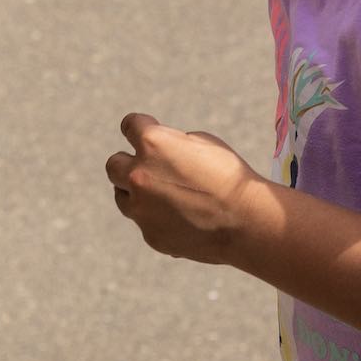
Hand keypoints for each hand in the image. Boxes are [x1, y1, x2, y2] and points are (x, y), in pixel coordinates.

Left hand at [105, 113, 267, 265]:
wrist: (247, 222)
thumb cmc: (230, 177)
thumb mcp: (203, 143)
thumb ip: (172, 144)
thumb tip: (160, 151)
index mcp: (152, 144)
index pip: (129, 125)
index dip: (139, 127)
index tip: (144, 131)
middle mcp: (138, 175)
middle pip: (113, 164)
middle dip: (127, 163)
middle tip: (147, 167)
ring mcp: (141, 209)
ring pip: (122, 196)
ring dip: (136, 192)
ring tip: (164, 195)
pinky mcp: (150, 235)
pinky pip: (144, 222)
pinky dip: (156, 218)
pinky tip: (182, 219)